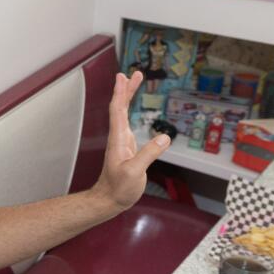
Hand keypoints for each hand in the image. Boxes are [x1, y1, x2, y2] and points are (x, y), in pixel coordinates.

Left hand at [91, 71, 170, 210]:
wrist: (109, 200)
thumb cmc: (118, 189)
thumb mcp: (135, 172)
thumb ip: (148, 154)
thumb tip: (164, 137)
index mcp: (118, 139)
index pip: (118, 110)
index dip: (120, 93)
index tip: (123, 76)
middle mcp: (119, 137)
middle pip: (120, 107)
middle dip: (127, 89)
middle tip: (134, 73)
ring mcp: (122, 142)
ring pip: (123, 114)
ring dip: (128, 97)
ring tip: (134, 82)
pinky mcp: (127, 148)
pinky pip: (128, 123)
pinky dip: (131, 111)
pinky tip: (133, 108)